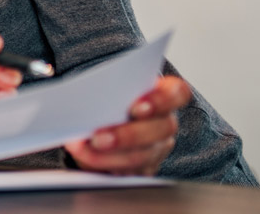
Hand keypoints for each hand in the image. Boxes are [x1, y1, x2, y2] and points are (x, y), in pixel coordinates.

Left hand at [64, 75, 190, 175]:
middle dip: (126, 136)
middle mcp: (166, 122)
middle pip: (160, 130)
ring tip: (81, 149)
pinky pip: (130, 172)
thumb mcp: (112, 88)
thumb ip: (111, 90)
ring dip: (108, 155)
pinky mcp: (145, 167)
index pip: (177, 94)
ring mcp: (159, 147)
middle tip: (97, 138)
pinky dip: (104, 165)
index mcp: (165, 94)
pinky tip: (86, 158)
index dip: (160, 101)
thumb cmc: (111, 97)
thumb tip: (87, 97)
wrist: (104, 118)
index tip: (136, 108)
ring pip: (142, 155)